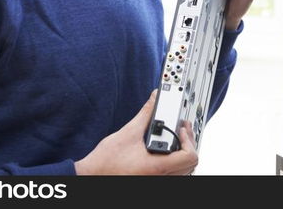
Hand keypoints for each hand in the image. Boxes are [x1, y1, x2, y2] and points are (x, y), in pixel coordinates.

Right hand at [74, 90, 197, 174]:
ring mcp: (158, 182)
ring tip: (173, 139)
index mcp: (157, 167)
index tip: (180, 128)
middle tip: (180, 130)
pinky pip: (173, 175)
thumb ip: (145, 114)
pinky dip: (174, 163)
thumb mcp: (128, 133)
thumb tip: (155, 99)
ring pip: (184, 172)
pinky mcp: (153, 183)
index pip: (189, 157)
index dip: (188, 140)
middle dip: (188, 144)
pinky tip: (164, 152)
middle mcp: (161, 178)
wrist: (91, 176)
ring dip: (182, 154)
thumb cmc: (105, 162)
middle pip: (191, 164)